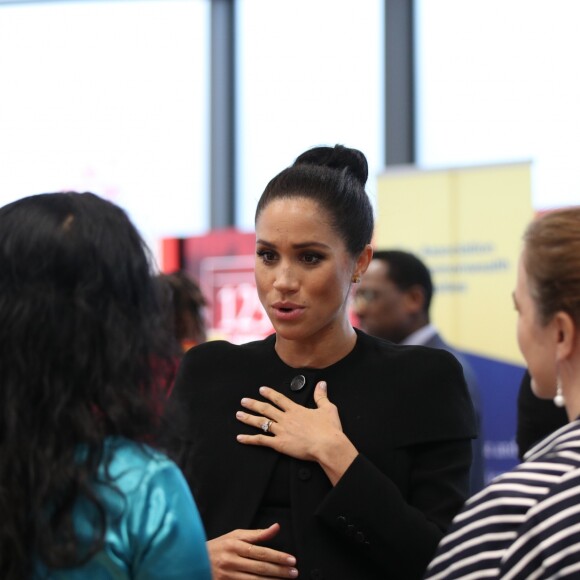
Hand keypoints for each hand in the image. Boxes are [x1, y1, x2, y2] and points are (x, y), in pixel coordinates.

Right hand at [208, 523, 297, 578]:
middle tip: (294, 572)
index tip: (292, 559)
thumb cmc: (219, 547)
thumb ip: (257, 534)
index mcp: (235, 545)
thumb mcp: (236, 535)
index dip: (278, 556)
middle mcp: (231, 560)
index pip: (261, 552)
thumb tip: (276, 527)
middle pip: (260, 568)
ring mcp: (228, 575)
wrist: (195, 561)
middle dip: (279, 571)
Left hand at [236, 381, 357, 484]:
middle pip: (266, 409)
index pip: (279, 399)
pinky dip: (249, 439)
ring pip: (261, 423)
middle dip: (253, 404)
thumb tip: (322, 384)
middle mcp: (286, 418)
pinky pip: (261, 441)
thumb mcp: (328, 409)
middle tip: (243, 401)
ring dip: (248, 418)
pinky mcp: (279, 444)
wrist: (327, 446)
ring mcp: (281, 431)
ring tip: (239, 415)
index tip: (261, 389)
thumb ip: (321, 396)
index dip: (269, 393)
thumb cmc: (329, 430)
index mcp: (296, 410)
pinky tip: (240, 438)